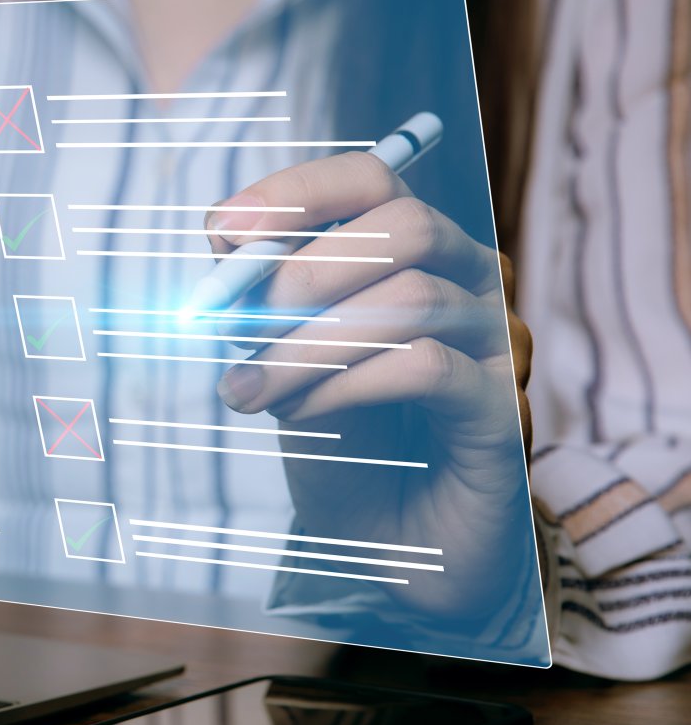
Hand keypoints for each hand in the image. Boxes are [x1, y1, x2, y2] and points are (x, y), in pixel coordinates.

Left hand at [205, 152, 533, 617]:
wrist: (387, 547)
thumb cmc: (340, 439)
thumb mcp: (284, 357)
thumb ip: (262, 299)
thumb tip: (225, 242)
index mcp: (417, 250)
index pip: (373, 177)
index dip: (296, 192)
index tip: (222, 231)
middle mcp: (471, 281)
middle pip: (406, 224)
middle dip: (301, 273)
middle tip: (233, 329)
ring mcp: (497, 343)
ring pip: (409, 300)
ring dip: (304, 345)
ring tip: (248, 390)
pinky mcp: (504, 409)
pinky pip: (427, 366)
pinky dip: (344, 385)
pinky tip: (300, 416)